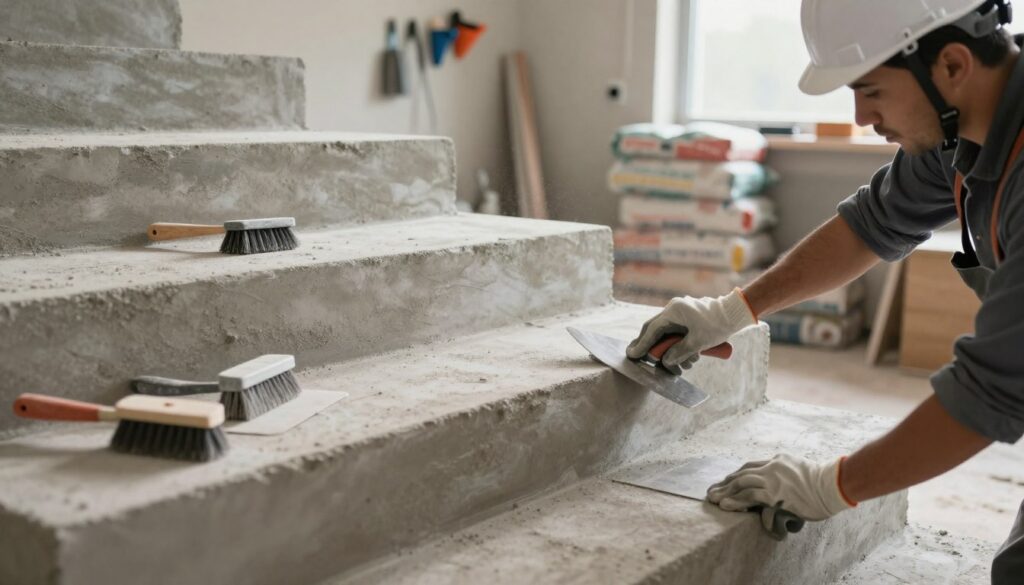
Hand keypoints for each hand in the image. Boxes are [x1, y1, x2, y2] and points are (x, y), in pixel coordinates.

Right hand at [626, 288, 755, 371]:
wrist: (736, 313)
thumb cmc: (718, 325)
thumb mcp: (698, 342)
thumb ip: (679, 353)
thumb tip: (665, 361)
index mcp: (674, 311)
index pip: (652, 330)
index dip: (642, 344)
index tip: (633, 355)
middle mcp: (674, 309)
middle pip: (656, 330)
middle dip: (654, 348)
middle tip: (646, 361)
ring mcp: (681, 312)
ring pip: (667, 334)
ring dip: (672, 351)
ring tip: (683, 366)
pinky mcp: (688, 317)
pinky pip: (677, 332)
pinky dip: (679, 346)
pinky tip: (690, 358)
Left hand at [706, 454, 855, 531]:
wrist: (833, 484)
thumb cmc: (824, 483)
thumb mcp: (801, 471)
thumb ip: (787, 476)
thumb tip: (781, 491)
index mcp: (777, 460)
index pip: (750, 466)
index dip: (736, 475)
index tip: (726, 482)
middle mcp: (771, 467)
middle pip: (742, 473)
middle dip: (725, 483)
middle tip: (712, 490)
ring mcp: (772, 479)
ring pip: (741, 483)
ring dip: (725, 492)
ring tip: (713, 499)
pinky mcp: (774, 493)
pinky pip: (749, 496)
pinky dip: (735, 501)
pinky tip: (725, 505)